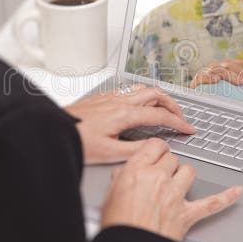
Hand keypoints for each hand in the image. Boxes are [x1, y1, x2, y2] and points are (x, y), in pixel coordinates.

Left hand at [64, 85, 194, 164]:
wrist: (53, 130)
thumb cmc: (76, 141)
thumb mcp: (109, 153)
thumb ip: (136, 150)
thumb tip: (156, 146)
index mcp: (124, 114)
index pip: (160, 115)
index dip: (179, 122)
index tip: (189, 129)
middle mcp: (119, 101)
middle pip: (156, 93)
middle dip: (173, 104)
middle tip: (181, 117)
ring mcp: (111, 96)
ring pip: (143, 88)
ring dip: (159, 97)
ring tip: (165, 109)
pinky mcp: (102, 97)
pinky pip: (130, 90)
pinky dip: (144, 96)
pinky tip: (140, 106)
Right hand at [100, 139, 242, 241]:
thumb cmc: (118, 227)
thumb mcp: (109, 196)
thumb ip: (120, 180)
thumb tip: (125, 174)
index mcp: (137, 171)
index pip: (155, 146)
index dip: (156, 149)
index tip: (156, 153)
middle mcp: (159, 179)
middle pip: (173, 158)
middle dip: (168, 164)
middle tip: (161, 173)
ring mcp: (175, 196)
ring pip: (189, 171)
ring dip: (184, 175)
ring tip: (178, 182)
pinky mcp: (187, 214)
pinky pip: (212, 202)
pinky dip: (227, 197)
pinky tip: (236, 191)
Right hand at [189, 59, 242, 88]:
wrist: (201, 97)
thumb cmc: (221, 90)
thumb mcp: (236, 81)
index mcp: (230, 66)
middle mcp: (219, 66)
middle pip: (233, 66)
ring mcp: (208, 72)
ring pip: (221, 70)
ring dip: (230, 76)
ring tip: (239, 82)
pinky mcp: (198, 80)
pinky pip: (203, 76)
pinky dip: (209, 77)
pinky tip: (216, 80)